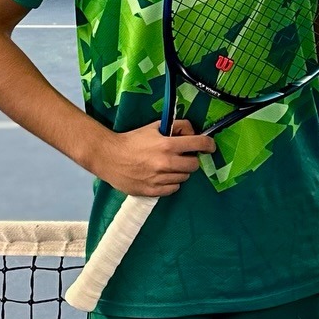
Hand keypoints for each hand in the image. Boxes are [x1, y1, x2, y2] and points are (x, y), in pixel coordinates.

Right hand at [87, 118, 214, 197]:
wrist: (109, 157)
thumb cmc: (132, 140)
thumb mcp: (154, 127)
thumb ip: (175, 127)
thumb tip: (192, 132)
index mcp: (167, 145)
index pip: (199, 144)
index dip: (208, 144)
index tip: (209, 146)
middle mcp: (166, 163)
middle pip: (194, 165)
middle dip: (191, 159)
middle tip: (182, 156)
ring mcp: (159, 179)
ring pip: (184, 178)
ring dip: (180, 171)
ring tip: (168, 166)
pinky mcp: (152, 191)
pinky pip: (173, 189)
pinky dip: (171, 183)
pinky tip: (162, 176)